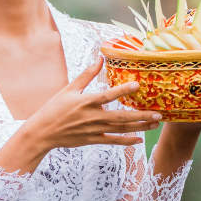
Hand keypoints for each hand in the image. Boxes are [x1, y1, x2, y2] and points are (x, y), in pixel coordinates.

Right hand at [23, 57, 161, 150]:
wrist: (42, 132)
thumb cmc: (54, 108)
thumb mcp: (69, 89)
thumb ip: (86, 75)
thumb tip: (100, 59)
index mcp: (86, 102)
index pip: (107, 95)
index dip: (122, 90)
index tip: (137, 85)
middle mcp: (92, 117)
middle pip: (121, 117)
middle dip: (141, 116)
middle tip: (158, 114)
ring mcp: (93, 130)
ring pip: (121, 130)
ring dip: (139, 127)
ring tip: (154, 124)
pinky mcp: (92, 140)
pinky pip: (112, 141)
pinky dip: (126, 141)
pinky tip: (138, 139)